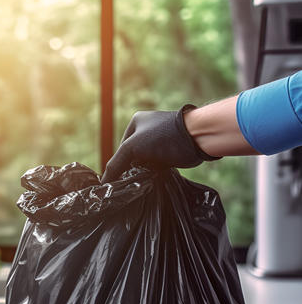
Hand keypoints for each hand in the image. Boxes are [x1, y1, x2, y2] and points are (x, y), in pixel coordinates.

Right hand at [101, 105, 218, 182]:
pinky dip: (154, 173)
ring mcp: (160, 141)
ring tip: (143, 180)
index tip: (119, 177)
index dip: (119, 163)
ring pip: (144, 161)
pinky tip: (154, 179)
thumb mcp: (132, 147)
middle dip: (132, 168)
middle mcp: (147, 129)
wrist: (198, 138)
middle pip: (132, 155)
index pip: (121, 147)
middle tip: (132, 180)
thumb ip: (116, 163)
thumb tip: (104, 182)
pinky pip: (156, 166)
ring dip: (143, 171)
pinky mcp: (170, 152)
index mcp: (136, 122)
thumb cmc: (163, 137)